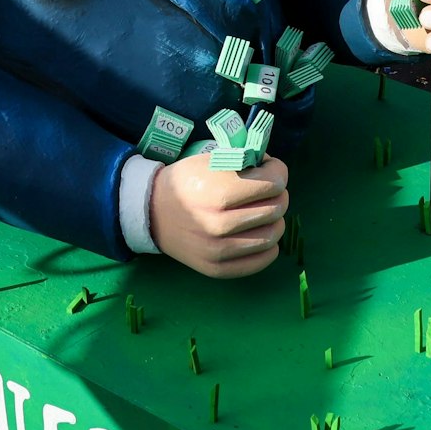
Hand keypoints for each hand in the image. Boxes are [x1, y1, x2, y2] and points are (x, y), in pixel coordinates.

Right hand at [149, 153, 289, 277]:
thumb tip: (274, 166)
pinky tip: (260, 233)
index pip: (273, 183)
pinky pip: (262, 260)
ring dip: (275, 220)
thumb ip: (244, 160)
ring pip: (273, 234)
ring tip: (264, 211)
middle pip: (276, 208)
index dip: (278, 171)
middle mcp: (220, 224)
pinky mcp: (218, 269)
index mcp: (219, 193)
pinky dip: (269, 246)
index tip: (271, 169)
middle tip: (268, 190)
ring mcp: (219, 250)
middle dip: (278, 194)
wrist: (152, 213)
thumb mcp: (211, 160)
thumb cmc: (186, 181)